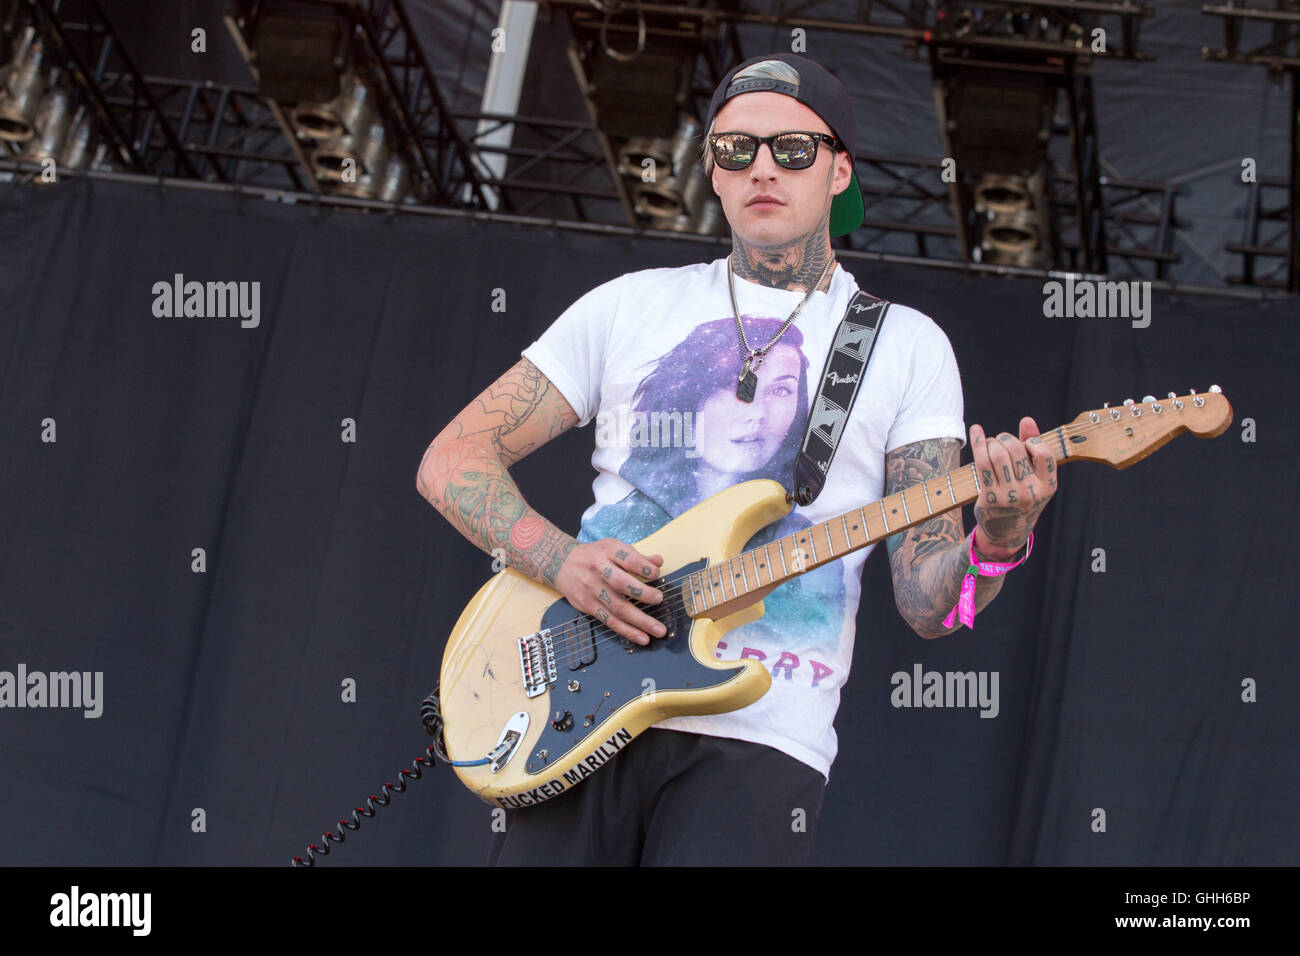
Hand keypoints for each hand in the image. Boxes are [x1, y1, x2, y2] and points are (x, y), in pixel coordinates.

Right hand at [554, 539, 665, 645]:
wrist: (561, 563)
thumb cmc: (593, 556)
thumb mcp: (613, 548)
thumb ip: (637, 557)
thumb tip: (658, 562)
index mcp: (607, 552)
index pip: (628, 559)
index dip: (645, 568)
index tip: (657, 574)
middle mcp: (598, 570)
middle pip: (621, 584)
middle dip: (642, 594)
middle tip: (659, 600)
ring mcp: (592, 590)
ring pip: (617, 608)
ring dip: (639, 621)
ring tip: (657, 630)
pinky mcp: (588, 606)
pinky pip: (609, 621)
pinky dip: (627, 631)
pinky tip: (641, 637)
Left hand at [970, 417, 1056, 557]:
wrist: (1007, 532)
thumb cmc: (1022, 497)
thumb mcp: (1035, 478)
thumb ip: (1034, 447)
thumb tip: (1027, 420)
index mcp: (1048, 486)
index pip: (1044, 453)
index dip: (1032, 442)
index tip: (1024, 444)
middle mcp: (1030, 492)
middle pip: (1016, 450)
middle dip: (1005, 439)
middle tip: (1000, 442)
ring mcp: (1009, 496)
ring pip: (997, 454)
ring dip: (991, 442)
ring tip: (990, 444)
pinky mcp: (990, 497)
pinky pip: (982, 463)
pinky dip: (978, 443)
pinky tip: (976, 431)